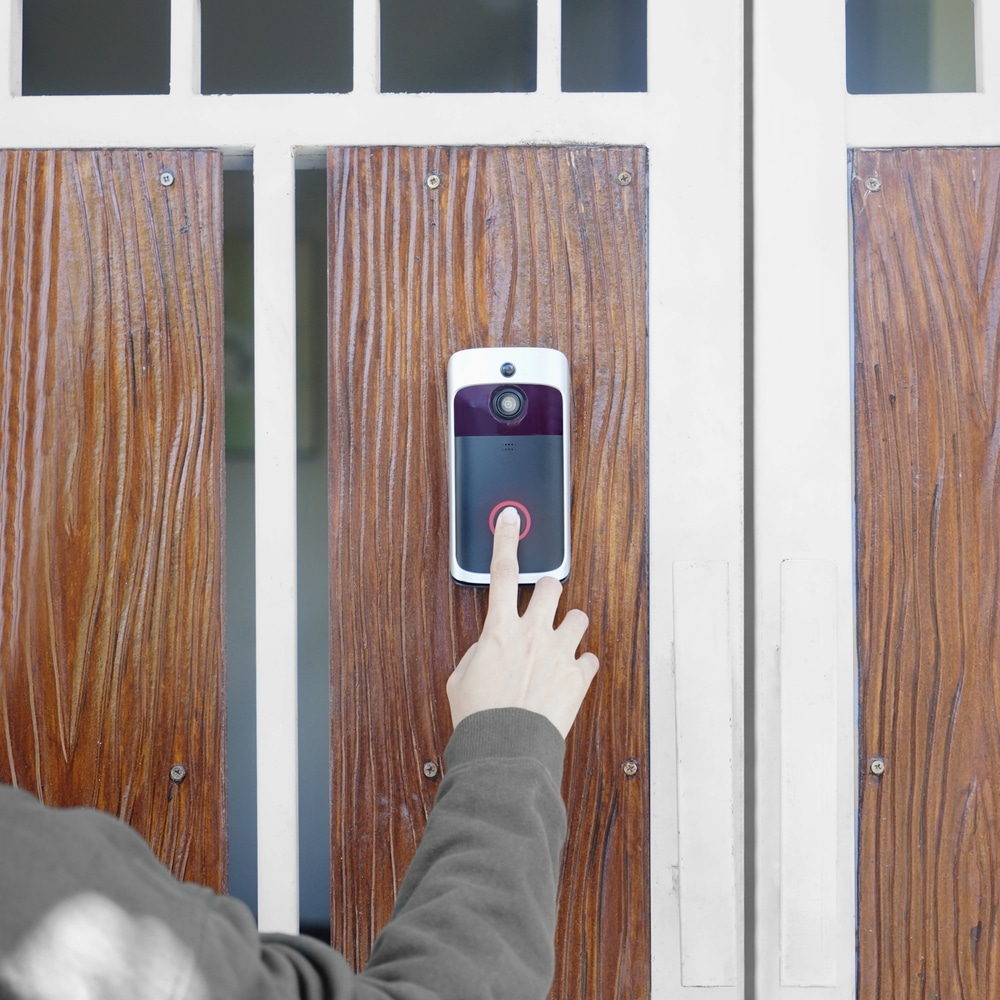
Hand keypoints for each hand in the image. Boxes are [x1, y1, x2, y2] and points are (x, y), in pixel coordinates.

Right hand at [447, 507, 599, 737]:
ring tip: (562, 642)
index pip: (500, 572)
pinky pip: (591, 659)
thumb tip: (493, 646)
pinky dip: (582, 665)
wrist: (507, 749)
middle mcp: (533, 633)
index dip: (505, 539)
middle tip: (543, 602)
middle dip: (547, 590)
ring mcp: (559, 653)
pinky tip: (571, 675)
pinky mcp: (578, 677)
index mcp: (499, 630)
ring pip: (578, 617)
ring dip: (571, 626)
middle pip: (549, 587)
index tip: (511, 519)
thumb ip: (480, 652)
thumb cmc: (479, 717)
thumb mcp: (462, 677)